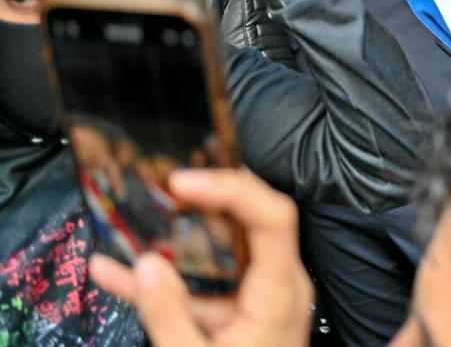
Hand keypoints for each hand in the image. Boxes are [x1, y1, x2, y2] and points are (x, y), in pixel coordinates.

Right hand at [89, 168, 312, 346]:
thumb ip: (168, 314)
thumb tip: (145, 265)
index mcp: (279, 293)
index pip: (273, 217)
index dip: (232, 188)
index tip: (185, 183)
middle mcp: (280, 288)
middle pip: (254, 222)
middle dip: (210, 199)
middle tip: (169, 185)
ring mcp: (265, 301)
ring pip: (223, 256)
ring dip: (176, 242)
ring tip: (135, 221)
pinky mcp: (245, 318)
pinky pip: (207, 289)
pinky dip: (167, 283)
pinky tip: (118, 275)